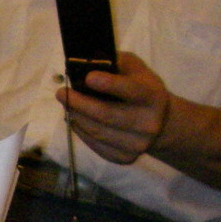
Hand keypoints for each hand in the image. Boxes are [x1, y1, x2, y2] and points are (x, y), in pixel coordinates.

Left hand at [55, 51, 170, 164]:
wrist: (159, 122)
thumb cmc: (142, 88)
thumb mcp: (137, 70)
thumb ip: (116, 63)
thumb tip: (85, 63)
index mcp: (153, 97)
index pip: (130, 90)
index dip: (108, 84)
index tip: (88, 77)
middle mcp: (148, 123)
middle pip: (106, 115)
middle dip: (79, 103)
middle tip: (61, 93)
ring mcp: (137, 144)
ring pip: (97, 132)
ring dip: (76, 117)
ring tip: (66, 105)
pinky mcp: (125, 158)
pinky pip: (96, 145)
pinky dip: (81, 131)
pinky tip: (75, 120)